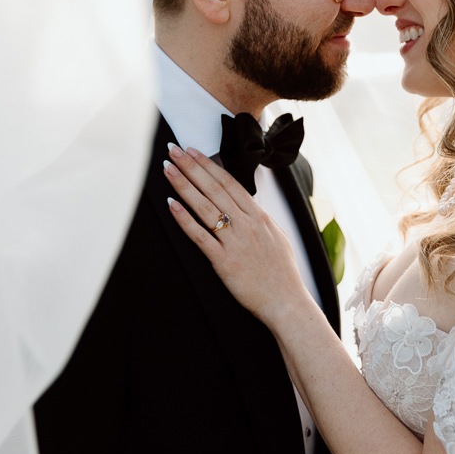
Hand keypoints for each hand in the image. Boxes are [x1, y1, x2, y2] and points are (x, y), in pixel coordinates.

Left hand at [163, 145, 310, 326]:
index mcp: (259, 217)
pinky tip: (171, 205)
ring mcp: (235, 242)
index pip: (229, 183)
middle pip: (214, 188)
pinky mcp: (224, 261)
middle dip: (191, 167)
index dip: (208, 165)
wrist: (286, 302)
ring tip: (168, 170)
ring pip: (205, 207)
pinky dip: (184, 219)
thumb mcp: (276, 236)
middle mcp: (246, 224)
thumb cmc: (282, 273)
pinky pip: (200, 236)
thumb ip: (258, 219)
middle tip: (174, 151)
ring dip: (184, 186)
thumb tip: (246, 205)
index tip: (192, 152)